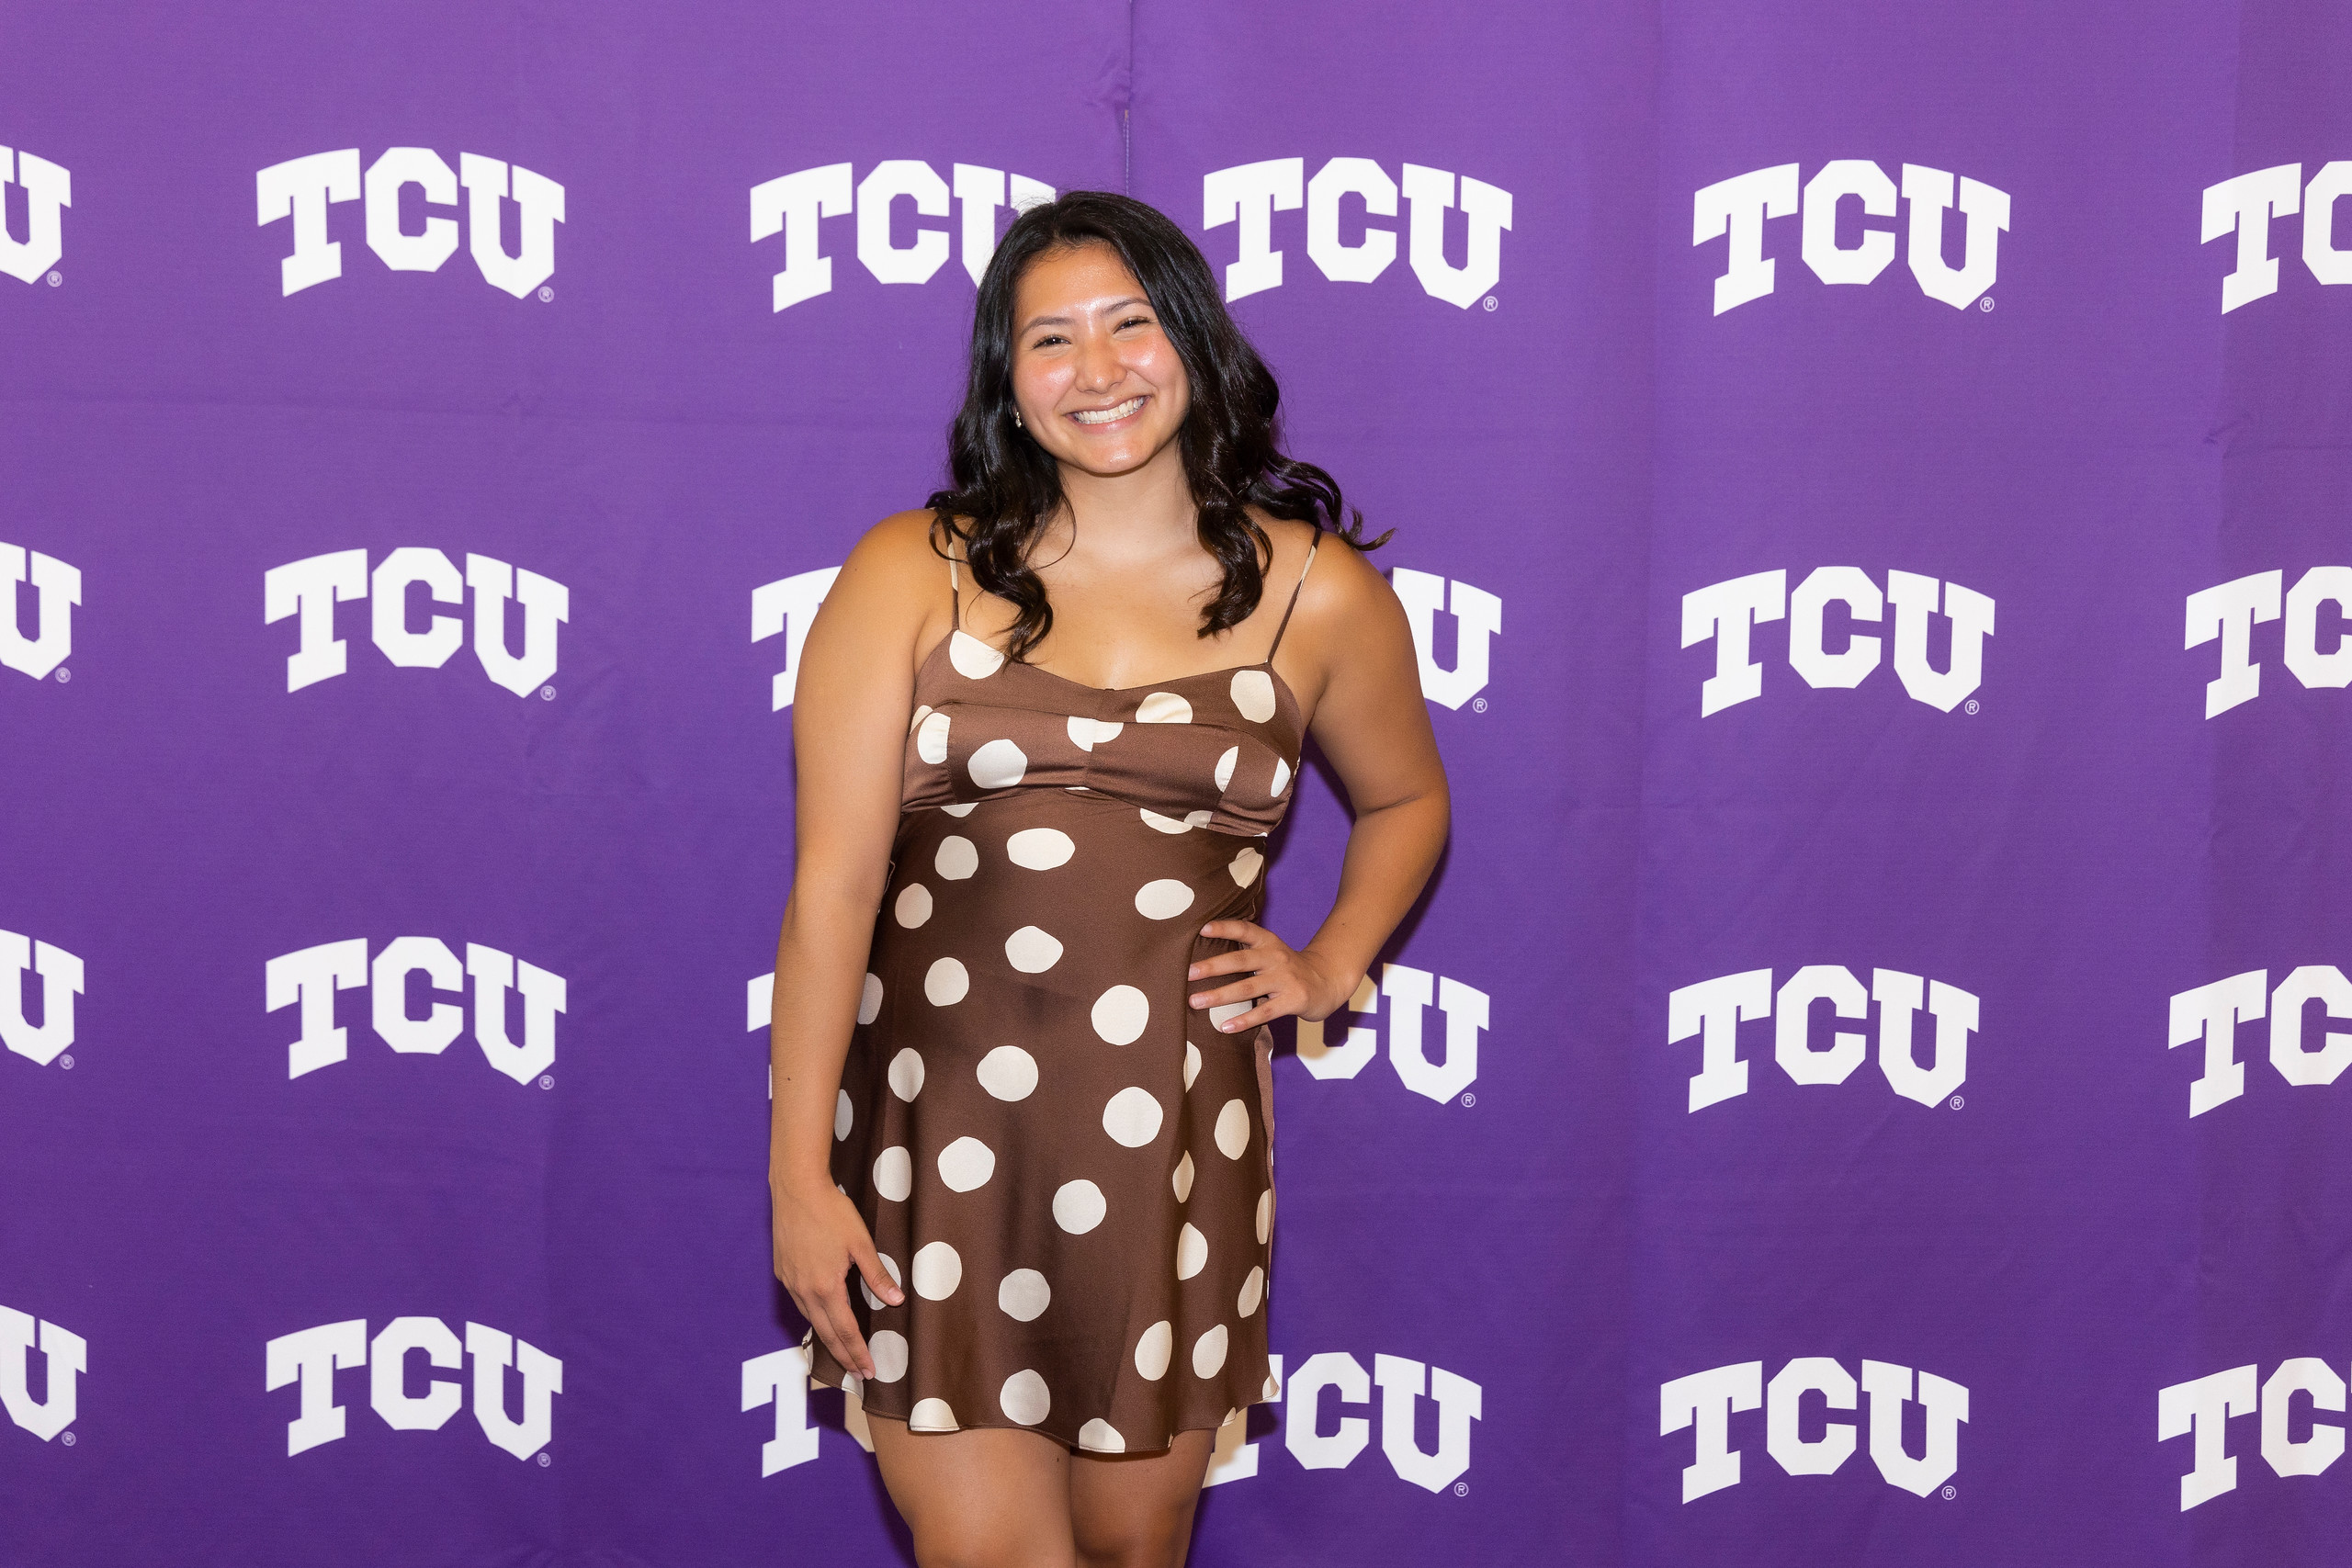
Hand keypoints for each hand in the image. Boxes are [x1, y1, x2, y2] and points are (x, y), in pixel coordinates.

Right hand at [771, 1175, 901, 1379]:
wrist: (796, 1188)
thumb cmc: (832, 1211)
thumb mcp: (861, 1243)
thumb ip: (877, 1274)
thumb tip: (897, 1300)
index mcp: (826, 1287)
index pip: (846, 1331)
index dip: (857, 1353)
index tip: (867, 1371)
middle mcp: (805, 1290)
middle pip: (825, 1333)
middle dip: (843, 1356)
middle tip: (857, 1374)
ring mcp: (791, 1282)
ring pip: (810, 1319)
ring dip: (826, 1338)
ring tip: (841, 1352)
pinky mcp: (783, 1271)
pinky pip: (799, 1302)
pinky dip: (812, 1317)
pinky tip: (821, 1317)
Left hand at [1186, 920, 1358, 1032]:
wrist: (1327, 982)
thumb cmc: (1288, 969)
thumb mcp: (1271, 953)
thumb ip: (1246, 951)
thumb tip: (1204, 958)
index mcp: (1269, 942)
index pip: (1245, 930)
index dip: (1224, 927)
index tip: (1202, 928)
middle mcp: (1276, 957)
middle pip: (1241, 960)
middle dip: (1212, 967)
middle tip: (1188, 973)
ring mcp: (1285, 980)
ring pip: (1248, 988)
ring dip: (1219, 995)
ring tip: (1196, 1001)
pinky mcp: (1292, 1001)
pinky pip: (1264, 1012)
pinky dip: (1244, 1020)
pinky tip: (1225, 1026)